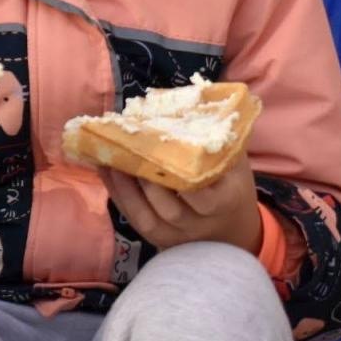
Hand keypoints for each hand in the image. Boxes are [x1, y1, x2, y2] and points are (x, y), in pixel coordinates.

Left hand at [102, 153, 262, 253]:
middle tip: (127, 148)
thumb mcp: (235, 163)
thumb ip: (218, 140)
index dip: (179, 177)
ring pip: (145, 217)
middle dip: (145, 179)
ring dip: (123, 186)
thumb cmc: (231, 186)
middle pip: (169, 208)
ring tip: (108, 157)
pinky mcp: (157, 239)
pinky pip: (133, 218)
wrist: (231, 228)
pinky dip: (117, 194)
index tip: (163, 150)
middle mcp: (198, 225)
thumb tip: (191, 101)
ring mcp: (176, 236)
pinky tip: (106, 170)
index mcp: (223, 203)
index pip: (200, 196)